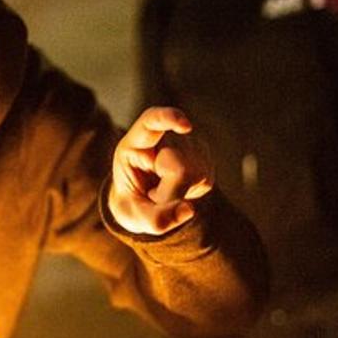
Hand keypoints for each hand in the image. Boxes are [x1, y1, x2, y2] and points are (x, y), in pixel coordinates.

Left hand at [108, 107, 213, 234]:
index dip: (168, 119)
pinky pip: (203, 184)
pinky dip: (189, 195)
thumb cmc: (134, 204)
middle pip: (179, 169)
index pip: (151, 121)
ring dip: (177, 195)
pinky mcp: (204, 163)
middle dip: (169, 194)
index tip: (185, 125)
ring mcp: (188, 149)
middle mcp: (164, 140)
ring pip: (193, 177)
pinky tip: (179, 191)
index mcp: (136, 143)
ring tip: (163, 191)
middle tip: (152, 197)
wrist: (146, 204)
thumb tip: (189, 210)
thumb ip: (155, 218)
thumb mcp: (133, 216)